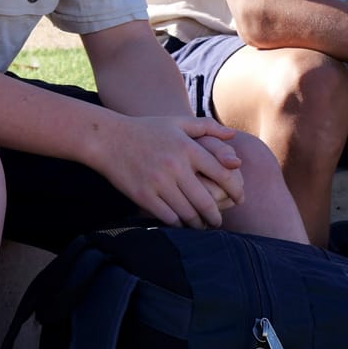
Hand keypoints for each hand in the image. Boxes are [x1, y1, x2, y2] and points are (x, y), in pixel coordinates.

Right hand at [91, 113, 246, 229]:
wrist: (107, 139)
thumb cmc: (146, 130)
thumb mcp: (177, 122)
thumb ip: (207, 127)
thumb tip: (233, 135)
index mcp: (187, 148)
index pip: (222, 173)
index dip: (236, 189)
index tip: (240, 198)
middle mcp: (175, 166)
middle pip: (206, 201)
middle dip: (217, 215)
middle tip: (219, 221)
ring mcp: (158, 182)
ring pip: (188, 213)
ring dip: (199, 224)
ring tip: (202, 225)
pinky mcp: (144, 196)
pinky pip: (168, 218)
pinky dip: (179, 224)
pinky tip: (182, 224)